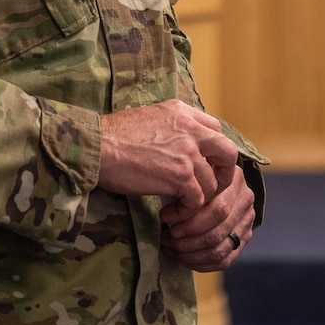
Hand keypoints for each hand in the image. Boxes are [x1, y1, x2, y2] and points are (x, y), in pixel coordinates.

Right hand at [97, 99, 236, 212]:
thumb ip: (170, 127)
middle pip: (228, 153)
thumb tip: (178, 145)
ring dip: (198, 199)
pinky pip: (197, 200)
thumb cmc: (112, 135)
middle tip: (208, 188)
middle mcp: (191, 128)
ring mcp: (188, 152)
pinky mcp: (181, 176)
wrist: (96, 147)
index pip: (215, 129)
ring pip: (212, 183)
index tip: (204, 166)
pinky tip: (169, 212)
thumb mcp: (148, 117)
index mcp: (182, 111)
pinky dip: (185, 211)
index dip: (213, 151)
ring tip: (178, 206)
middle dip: (223, 174)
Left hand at [160, 161, 255, 271]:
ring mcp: (246, 222)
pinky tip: (183, 259)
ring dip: (190, 255)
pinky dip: (200, 264)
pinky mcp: (243, 239)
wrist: (216, 181)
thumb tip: (166, 214)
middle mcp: (246, 202)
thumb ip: (186, 185)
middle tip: (165, 238)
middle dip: (186, 241)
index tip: (165, 219)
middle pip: (216, 233)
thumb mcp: (192, 170)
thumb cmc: (196, 175)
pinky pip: (223, 261)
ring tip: (170, 249)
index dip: (188, 220)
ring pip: (219, 250)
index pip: (216, 211)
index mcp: (235, 181)